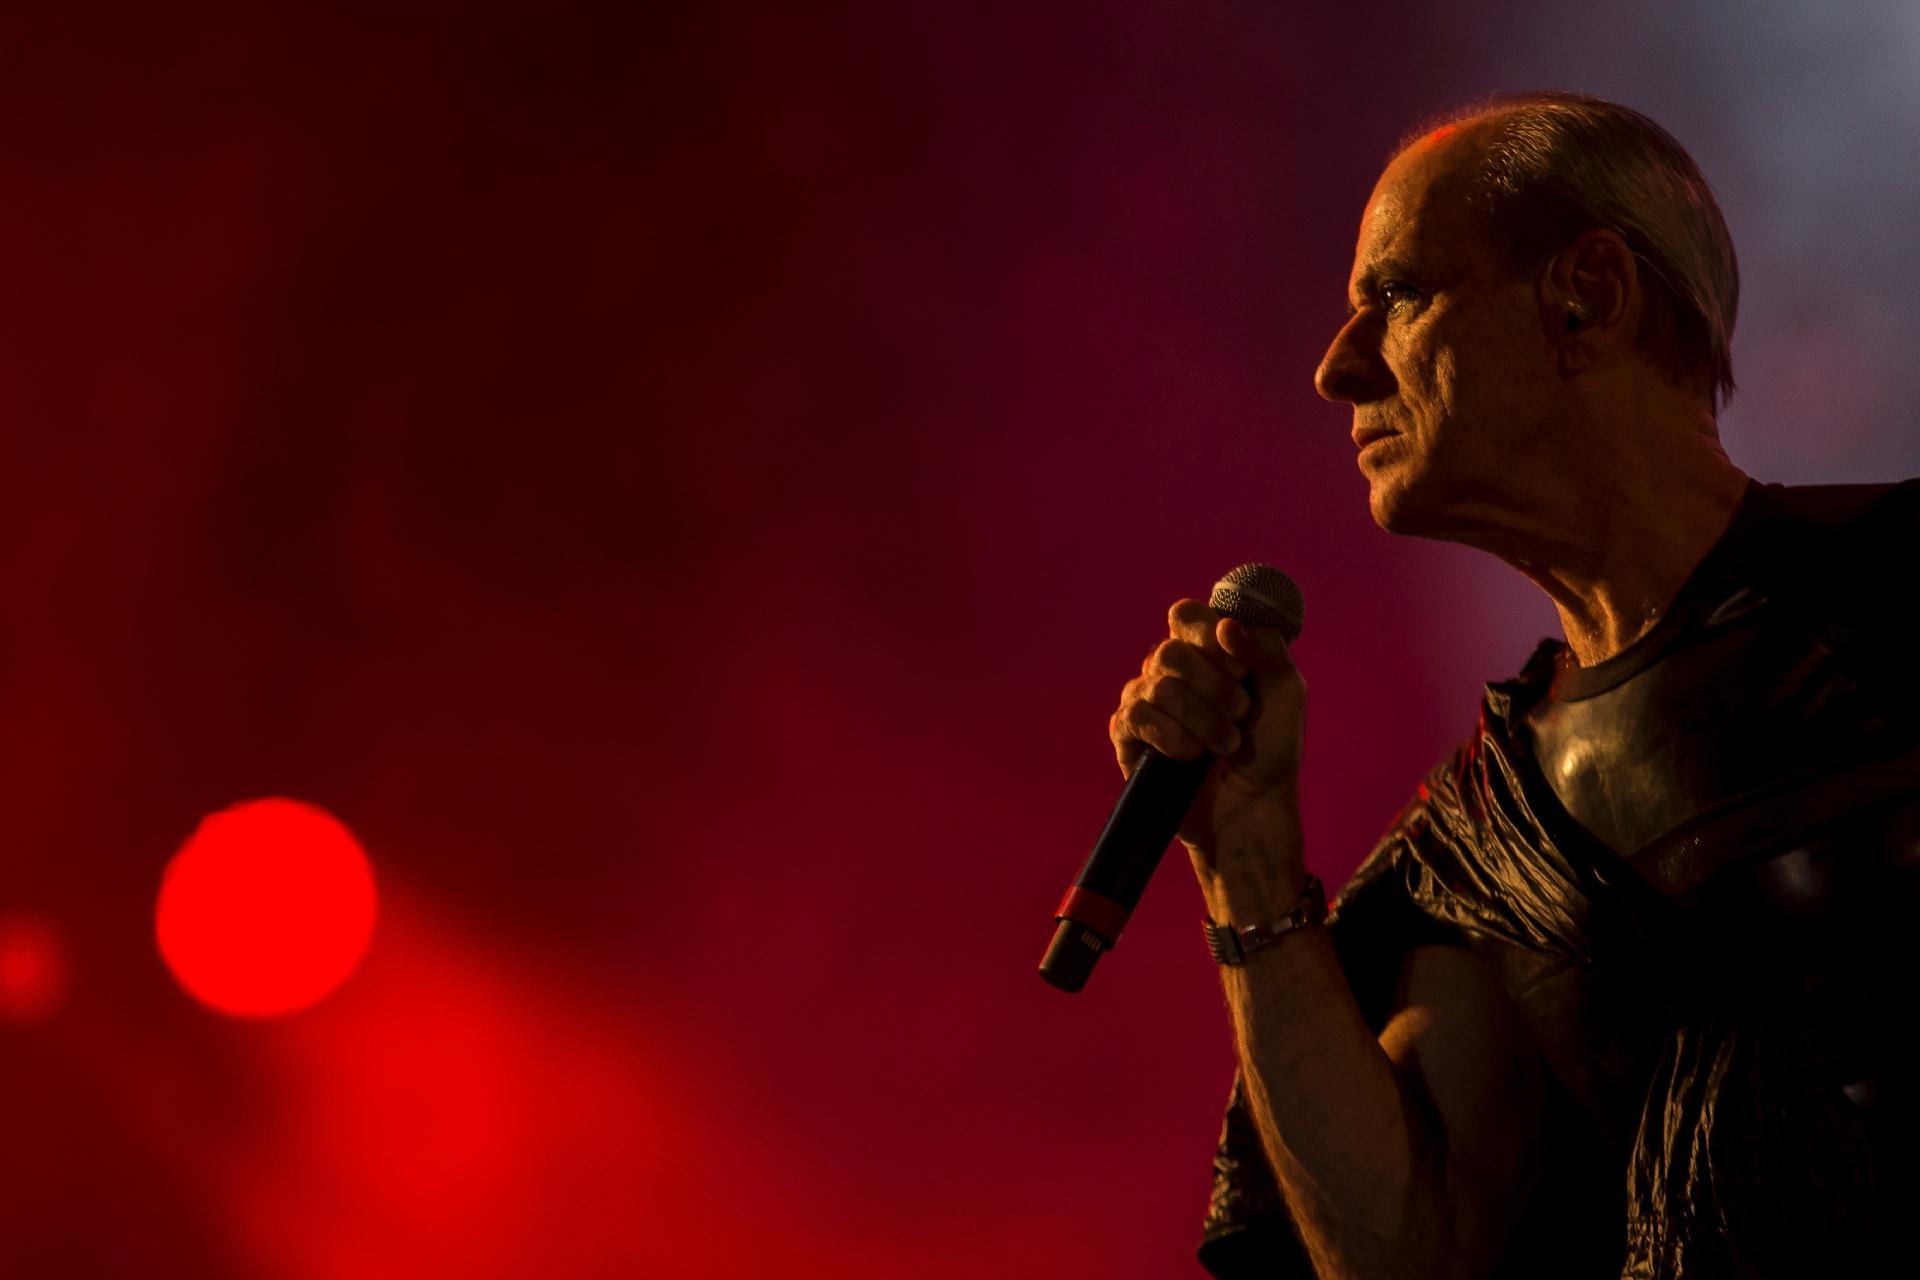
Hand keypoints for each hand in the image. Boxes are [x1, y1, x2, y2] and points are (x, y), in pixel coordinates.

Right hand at [1108, 598, 1305, 859]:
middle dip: (1215, 687)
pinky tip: (1191, 755)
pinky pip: (1137, 717)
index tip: (1240, 669)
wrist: (1254, 804)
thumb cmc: (1270, 745)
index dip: (1209, 635)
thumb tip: (1224, 626)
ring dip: (1203, 719)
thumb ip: (1266, 651)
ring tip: (1225, 745)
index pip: (1185, 615)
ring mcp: (1145, 701)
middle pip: (1170, 651)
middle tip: (1240, 714)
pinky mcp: (1128, 735)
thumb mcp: (1286, 692)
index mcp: (1204, 650)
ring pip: (1159, 687)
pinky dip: (1172, 736)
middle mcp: (1168, 670)